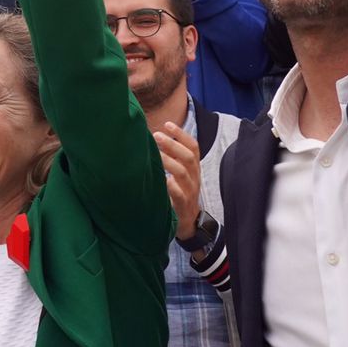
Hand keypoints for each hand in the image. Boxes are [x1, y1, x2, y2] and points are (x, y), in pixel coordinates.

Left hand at [156, 123, 203, 241]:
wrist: (188, 222)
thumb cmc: (180, 193)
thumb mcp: (180, 174)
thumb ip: (172, 158)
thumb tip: (153, 137)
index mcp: (193, 168)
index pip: (193, 147)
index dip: (181, 134)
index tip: (167, 124)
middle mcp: (194, 177)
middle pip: (188, 157)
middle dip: (172, 144)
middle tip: (156, 135)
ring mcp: (190, 191)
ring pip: (183, 173)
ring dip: (168, 161)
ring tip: (154, 153)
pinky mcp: (183, 205)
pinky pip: (178, 194)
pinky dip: (170, 185)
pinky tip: (160, 179)